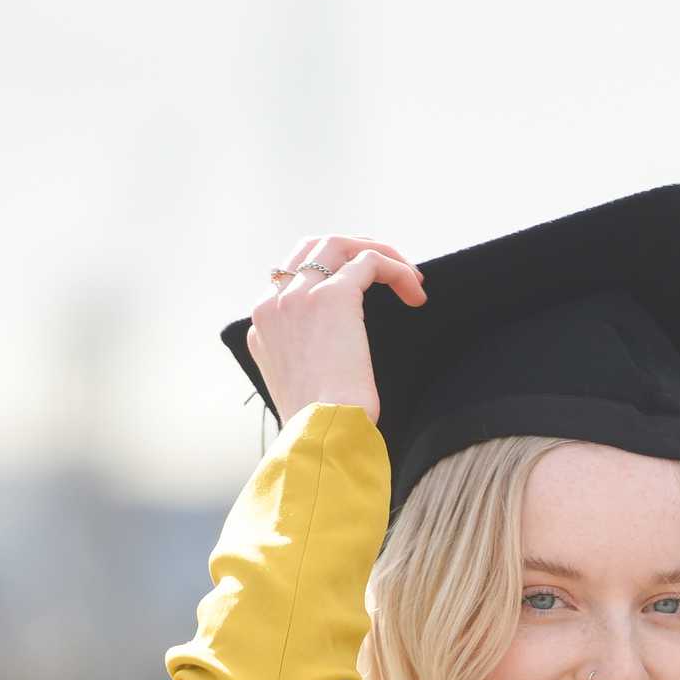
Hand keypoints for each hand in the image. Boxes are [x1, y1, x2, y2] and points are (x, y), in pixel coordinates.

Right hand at [244, 234, 427, 423]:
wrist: (320, 434)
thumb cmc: (322, 426)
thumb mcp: (304, 388)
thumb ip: (308, 360)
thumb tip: (336, 356)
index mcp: (263, 325)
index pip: (292, 277)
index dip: (332, 275)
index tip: (366, 291)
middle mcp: (274, 304)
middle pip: (311, 248)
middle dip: (354, 251)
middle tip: (390, 270)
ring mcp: (299, 296)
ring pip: (338, 244)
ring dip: (377, 252)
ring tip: (410, 277)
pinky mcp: (332, 297)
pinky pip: (368, 262)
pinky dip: (396, 270)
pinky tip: (416, 295)